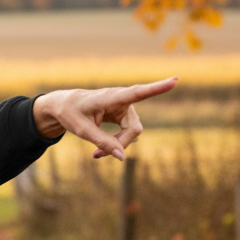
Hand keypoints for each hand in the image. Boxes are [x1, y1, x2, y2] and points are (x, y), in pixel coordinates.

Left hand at [32, 77, 177, 160]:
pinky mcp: (123, 114)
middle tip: (97, 156)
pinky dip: (115, 143)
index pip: (137, 93)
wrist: (64, 106)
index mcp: (110, 97)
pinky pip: (126, 133)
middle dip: (120, 144)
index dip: (156, 88)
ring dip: (117, 145)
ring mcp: (124, 107)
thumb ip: (103, 143)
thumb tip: (123, 158)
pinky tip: (99, 151)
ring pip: (132, 133)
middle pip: (134, 129)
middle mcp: (121, 100)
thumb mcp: (82, 131)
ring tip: (96, 154)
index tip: (175, 81)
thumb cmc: (71, 114)